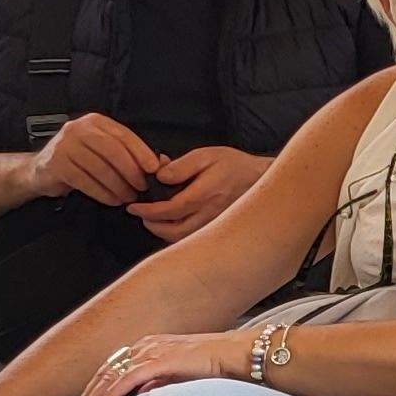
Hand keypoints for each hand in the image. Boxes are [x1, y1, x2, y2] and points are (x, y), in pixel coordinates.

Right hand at [21, 113, 159, 209]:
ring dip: (118, 186)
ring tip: (128, 197)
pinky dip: (102, 193)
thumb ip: (129, 153)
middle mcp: (78, 129)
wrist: (40, 170)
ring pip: (100, 168)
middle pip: (113, 151)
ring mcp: (65, 145)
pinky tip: (112, 200)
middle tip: (143, 187)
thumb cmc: (80, 160)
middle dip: (131, 171)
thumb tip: (162, 163)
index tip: (155, 169)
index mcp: (95, 122)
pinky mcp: (56, 164)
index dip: (142, 152)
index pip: (124, 135)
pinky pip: (85, 181)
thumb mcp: (103, 151)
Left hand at [77, 330, 246, 395]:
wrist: (236, 354)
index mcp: (149, 346)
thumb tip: (140, 394)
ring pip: (112, 375)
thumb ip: (158, 381)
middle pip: (107, 371)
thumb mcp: (179, 375)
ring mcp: (152, 352)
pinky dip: (112, 393)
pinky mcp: (160, 361)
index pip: (114, 367)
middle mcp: (146, 346)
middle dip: (89, 395)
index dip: (97, 388)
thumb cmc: (215, 365)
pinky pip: (128, 378)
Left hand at [128, 146, 269, 240]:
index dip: (147, 211)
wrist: (262, 179)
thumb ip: (180, 166)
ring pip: (183, 239)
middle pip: (173, 231)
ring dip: (163, 232)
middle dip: (152, 225)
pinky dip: (177, 235)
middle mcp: (211, 214)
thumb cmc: (234, 166)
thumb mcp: (206, 155)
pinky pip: (193, 240)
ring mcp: (216, 225)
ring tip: (154, 220)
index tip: (133, 207)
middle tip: (141, 215)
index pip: (170, 210)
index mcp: (205, 194)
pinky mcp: (219, 230)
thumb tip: (159, 177)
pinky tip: (172, 224)